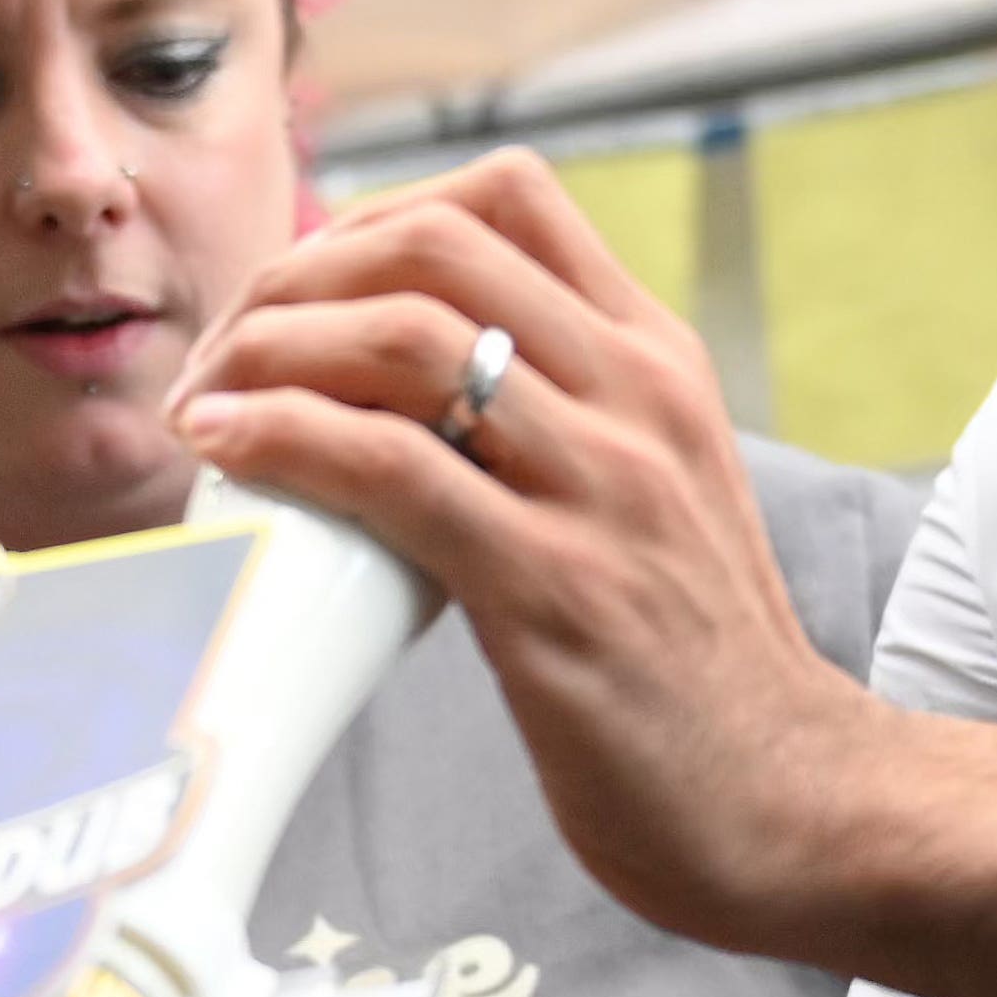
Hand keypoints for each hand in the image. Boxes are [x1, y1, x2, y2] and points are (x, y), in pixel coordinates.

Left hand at [174, 151, 882, 955]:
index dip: (371, 217)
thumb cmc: (697, 669)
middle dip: (296, 278)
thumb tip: (410, 395)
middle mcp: (637, 399)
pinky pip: (394, 467)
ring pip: (406, 339)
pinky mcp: (555, 588)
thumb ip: (563, 424)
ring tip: (203, 401)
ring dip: (269, 351)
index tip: (295, 291)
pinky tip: (227, 447)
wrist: (794, 802)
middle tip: (226, 353)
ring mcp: (603, 488)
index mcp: (658, 362)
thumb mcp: (652, 495)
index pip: (508, 195)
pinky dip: (286, 438)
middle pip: (436, 245)